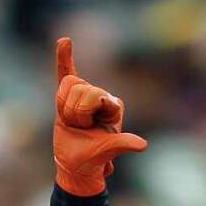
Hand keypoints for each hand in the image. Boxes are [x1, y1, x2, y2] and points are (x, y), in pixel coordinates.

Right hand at [52, 36, 146, 195]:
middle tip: (80, 129)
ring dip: (64, 108)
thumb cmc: (93, 158)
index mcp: (112, 104)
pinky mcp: (69, 96)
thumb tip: (142, 145)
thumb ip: (123, 143)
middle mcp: (100, 95)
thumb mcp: (108, 149)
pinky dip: (64, 56)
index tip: (90, 127)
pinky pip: (65, 71)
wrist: (77, 165)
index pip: (94, 93)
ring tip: (72, 123)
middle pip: (80, 89)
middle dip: (75, 112)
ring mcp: (84, 94)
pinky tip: (64, 41)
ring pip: (68, 86)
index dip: (85, 111)